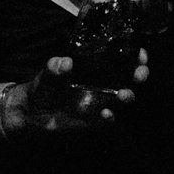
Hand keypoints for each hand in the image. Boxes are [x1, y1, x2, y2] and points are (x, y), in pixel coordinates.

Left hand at [4, 51, 147, 133]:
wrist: (33, 114)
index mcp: (96, 66)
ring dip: (128, 95)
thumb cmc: (43, 88)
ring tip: (124, 95)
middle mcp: (103, 82)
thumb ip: (53, 69)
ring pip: (124, 97)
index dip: (135, 55)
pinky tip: (105, 114)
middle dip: (140, 73)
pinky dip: (110, 116)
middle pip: (130, 76)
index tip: (140, 54)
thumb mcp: (46, 76)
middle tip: (139, 74)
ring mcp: (101, 101)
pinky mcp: (95, 119)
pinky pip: (109, 118)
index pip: (122, 57)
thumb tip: (63, 62)